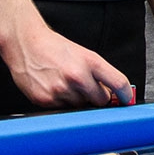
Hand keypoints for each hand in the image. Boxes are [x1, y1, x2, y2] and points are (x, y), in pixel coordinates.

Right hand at [4, 21, 133, 109]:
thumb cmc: (54, 48)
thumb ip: (99, 73)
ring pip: (81, 107)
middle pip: (101, 100)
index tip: (127, 100)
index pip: (118, 82)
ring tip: (66, 84)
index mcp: (89, 62)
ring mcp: (61, 90)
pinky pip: (63, 110)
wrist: (26, 44)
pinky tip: (55, 88)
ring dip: (78, 100)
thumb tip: (113, 93)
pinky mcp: (46, 100)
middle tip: (87, 87)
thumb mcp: (82, 54)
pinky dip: (63, 103)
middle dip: (98, 97)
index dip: (126, 95)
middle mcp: (77, 76)